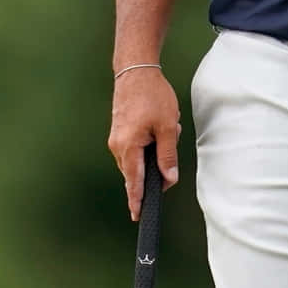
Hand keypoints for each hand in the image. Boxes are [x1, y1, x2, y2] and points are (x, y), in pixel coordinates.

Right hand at [107, 67, 181, 220]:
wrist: (135, 72)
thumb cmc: (152, 97)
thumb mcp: (167, 127)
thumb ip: (168, 155)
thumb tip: (169, 179)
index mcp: (128, 147)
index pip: (133, 182)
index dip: (137, 200)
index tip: (138, 215)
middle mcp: (117, 146)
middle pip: (136, 171)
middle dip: (156, 165)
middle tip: (170, 142)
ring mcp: (116, 139)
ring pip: (138, 158)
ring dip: (155, 149)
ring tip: (168, 126)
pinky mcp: (119, 132)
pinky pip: (136, 147)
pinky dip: (150, 142)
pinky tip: (161, 125)